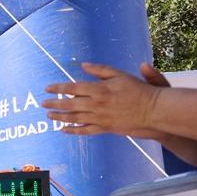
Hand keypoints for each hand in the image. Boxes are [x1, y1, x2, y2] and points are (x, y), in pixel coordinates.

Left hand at [42, 62, 163, 138]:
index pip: (73, 87)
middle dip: (54, 103)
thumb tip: (83, 65)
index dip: (58, 88)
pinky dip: (72, 130)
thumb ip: (100, 70)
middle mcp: (97, 104)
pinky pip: (85, 130)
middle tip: (43, 103)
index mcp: (100, 89)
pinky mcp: (105, 128)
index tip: (48, 88)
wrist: (153, 110)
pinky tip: (63, 129)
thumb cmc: (138, 89)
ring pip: (74, 118)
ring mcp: (100, 118)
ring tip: (49, 115)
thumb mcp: (120, 74)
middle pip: (69, 104)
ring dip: (59, 117)